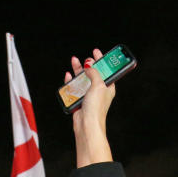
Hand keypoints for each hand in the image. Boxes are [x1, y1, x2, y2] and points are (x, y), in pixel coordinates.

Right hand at [68, 48, 114, 167]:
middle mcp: (99, 91)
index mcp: (108, 87)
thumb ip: (94, 72)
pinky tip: (68, 76)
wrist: (87, 124)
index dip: (102, 60)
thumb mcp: (98, 85)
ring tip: (74, 61)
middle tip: (85, 57)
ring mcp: (89, 96)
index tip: (97, 52)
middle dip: (88, 64)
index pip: (106, 71)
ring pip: (83, 80)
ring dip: (78, 70)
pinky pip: (75, 89)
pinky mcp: (80, 101)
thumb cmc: (96, 107)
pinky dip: (71, 82)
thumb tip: (89, 65)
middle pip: (93, 74)